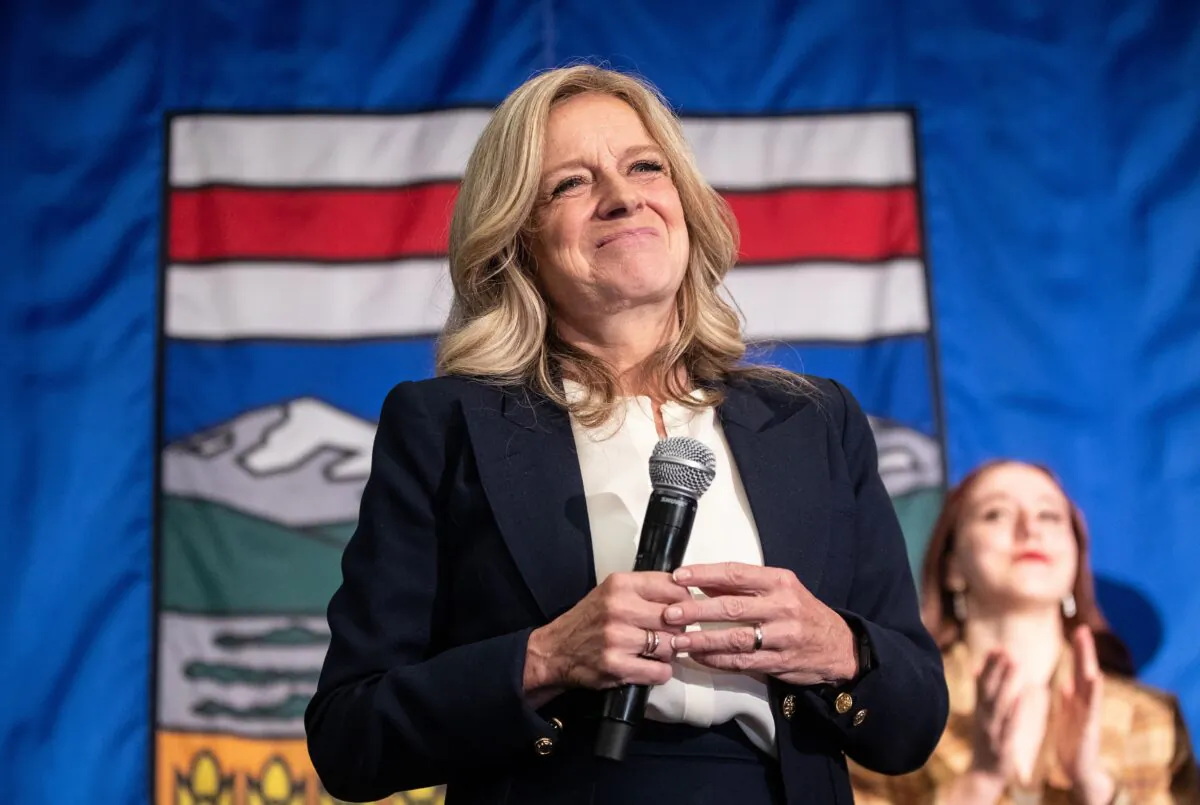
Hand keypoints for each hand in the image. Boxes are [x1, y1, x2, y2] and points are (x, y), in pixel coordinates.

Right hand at [523, 571, 689, 700]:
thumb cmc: (589, 621)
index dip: (684, 601)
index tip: (681, 610)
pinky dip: (661, 672)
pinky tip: (651, 667)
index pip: (673, 587)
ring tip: (657, 651)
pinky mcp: (616, 666)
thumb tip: (686, 595)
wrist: (555, 651)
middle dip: (678, 629)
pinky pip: (660, 671)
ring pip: (670, 646)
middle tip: (669, 634)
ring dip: (669, 652)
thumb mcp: (611, 592)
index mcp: (620, 585)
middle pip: (675, 618)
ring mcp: (617, 638)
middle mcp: (619, 608)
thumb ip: (645, 590)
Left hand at [659, 562, 857, 686]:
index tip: (677, 576)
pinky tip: (698, 657)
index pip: (735, 574)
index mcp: (779, 582)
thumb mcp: (779, 590)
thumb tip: (700, 582)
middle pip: (731, 607)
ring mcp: (783, 636)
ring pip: (735, 638)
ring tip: (677, 641)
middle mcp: (782, 606)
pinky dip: (717, 660)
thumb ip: (742, 586)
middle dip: (696, 610)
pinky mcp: (781, 662)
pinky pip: (743, 661)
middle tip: (669, 613)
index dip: (704, 574)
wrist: (839, 646)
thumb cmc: (801, 612)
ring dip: (703, 640)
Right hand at [967, 650, 1022, 782]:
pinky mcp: (1002, 745)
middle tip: (1003, 648)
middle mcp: (983, 718)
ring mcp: (991, 731)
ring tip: (1014, 663)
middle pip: (989, 689)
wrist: (981, 778)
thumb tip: (976, 666)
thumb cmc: (984, 745)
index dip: (989, 666)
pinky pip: (1008, 726)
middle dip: (995, 669)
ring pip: (998, 703)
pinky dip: (1013, 711)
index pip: (983, 685)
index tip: (996, 647)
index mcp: (980, 712)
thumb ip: (979, 693)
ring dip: (1004, 682)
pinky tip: (1021, 696)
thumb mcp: (979, 717)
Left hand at [1057, 626, 1114, 804]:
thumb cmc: (1073, 742)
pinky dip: (1094, 694)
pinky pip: (1092, 709)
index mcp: (1078, 700)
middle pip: (1085, 672)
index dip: (1078, 651)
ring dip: (1090, 667)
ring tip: (1087, 646)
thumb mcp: (1068, 718)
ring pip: (1091, 688)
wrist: (1079, 770)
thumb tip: (1066, 683)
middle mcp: (1086, 704)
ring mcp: (1090, 715)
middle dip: (1084, 651)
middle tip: (1083, 628)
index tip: (1078, 629)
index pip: (1078, 670)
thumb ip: (1068, 701)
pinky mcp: (1089, 729)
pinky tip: (1096, 679)